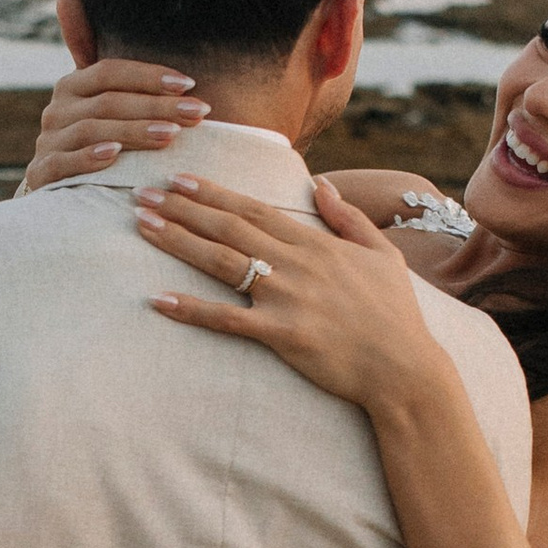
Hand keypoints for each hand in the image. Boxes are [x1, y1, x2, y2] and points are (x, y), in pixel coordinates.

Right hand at [17, 57, 206, 194]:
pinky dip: (89, 158)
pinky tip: (115, 157)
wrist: (63, 192)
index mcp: (74, 86)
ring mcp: (48, 141)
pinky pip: (64, 162)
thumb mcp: (104, 101)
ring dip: (134, 132)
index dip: (149, 76)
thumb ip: (101, 53)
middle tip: (197, 112)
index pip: (111, 72)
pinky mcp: (42, 173)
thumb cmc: (98, 140)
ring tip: (171, 135)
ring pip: (93, 130)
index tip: (189, 83)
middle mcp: (57, 109)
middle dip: (156, 106)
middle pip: (109, 101)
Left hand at [133, 175, 445, 416]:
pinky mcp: (281, 335)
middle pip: (229, 228)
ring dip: (178, 241)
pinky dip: (191, 309)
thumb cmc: (396, 315)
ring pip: (222, 262)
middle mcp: (297, 264)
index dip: (214, 193)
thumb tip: (320, 184)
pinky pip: (227, 320)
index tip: (180, 178)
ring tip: (142, 225)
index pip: (254, 210)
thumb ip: (348, 217)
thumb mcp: (381, 254)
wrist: (404, 369)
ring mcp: (287, 298)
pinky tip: (158, 299)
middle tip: (143, 192)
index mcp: (317, 244)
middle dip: (183, 207)